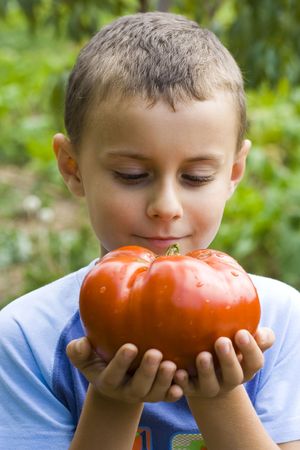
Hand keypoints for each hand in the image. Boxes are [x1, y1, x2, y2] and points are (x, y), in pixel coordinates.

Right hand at [66, 337, 182, 403]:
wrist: (117, 375)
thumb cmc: (99, 358)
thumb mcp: (84, 356)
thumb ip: (77, 351)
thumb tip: (82, 343)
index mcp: (108, 380)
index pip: (113, 374)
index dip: (121, 362)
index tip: (130, 346)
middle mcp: (127, 390)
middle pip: (138, 386)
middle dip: (147, 371)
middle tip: (155, 353)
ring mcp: (144, 393)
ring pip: (155, 392)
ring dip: (164, 380)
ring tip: (171, 365)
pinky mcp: (159, 394)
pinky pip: (167, 396)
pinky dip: (174, 393)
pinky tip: (181, 384)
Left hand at [173, 327, 274, 398]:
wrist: (206, 373)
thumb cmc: (229, 347)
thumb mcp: (244, 341)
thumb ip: (258, 336)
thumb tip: (259, 330)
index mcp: (246, 367)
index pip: (254, 362)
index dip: (250, 349)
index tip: (241, 332)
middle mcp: (229, 380)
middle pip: (233, 375)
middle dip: (228, 359)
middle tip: (222, 342)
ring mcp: (210, 387)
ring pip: (210, 384)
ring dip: (206, 371)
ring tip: (203, 356)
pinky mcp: (190, 389)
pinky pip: (186, 389)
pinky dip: (182, 382)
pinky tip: (178, 372)